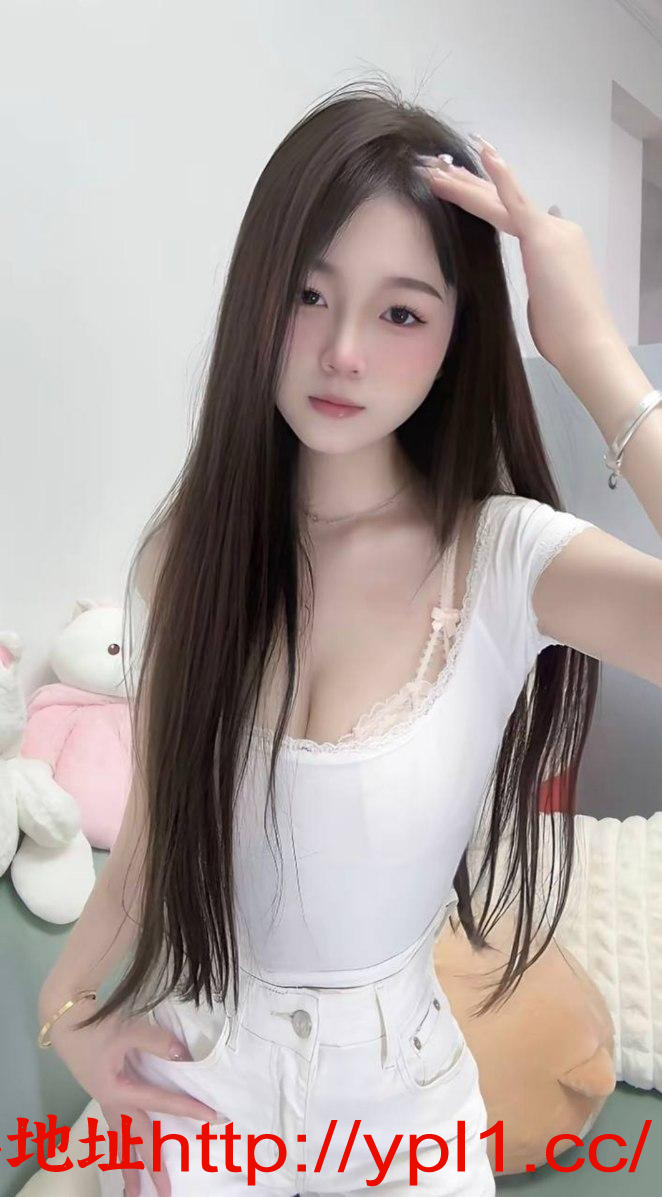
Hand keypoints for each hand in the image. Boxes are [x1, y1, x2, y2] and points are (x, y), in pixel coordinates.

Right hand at [48, 999, 217, 1196]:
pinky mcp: (103, 1092)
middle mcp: (112, 1103)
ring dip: (128, 1167)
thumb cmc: (94, 1026)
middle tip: (166, 1193)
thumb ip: (157, 1042)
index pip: (162, 1103)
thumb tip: (183, 1055)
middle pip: (136, 1141)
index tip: (214, 1119)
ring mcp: (105, 1100)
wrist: (64, 1020)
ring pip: (120, 1141)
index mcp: (119, 1092)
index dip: (189, 1109)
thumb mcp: (127, 1029)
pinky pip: (115, 1129)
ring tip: (133, 1193)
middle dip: (151, 1168)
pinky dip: (120, 1146)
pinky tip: (124, 1153)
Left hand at [415, 139, 620, 380]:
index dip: (482, 200)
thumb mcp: (546, 302)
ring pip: (498, 200)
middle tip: (436, 166)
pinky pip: (516, 200)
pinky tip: (484, 152)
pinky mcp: (543, 236)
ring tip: (435, 164)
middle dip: (467, 183)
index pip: (511, 215)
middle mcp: (555, 229)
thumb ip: (541, 283)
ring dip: (464, 182)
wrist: (586, 341)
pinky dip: (500, 175)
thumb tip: (540, 276)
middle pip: (501, 201)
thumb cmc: (565, 333)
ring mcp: (550, 229)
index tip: (459, 188)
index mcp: (553, 244)